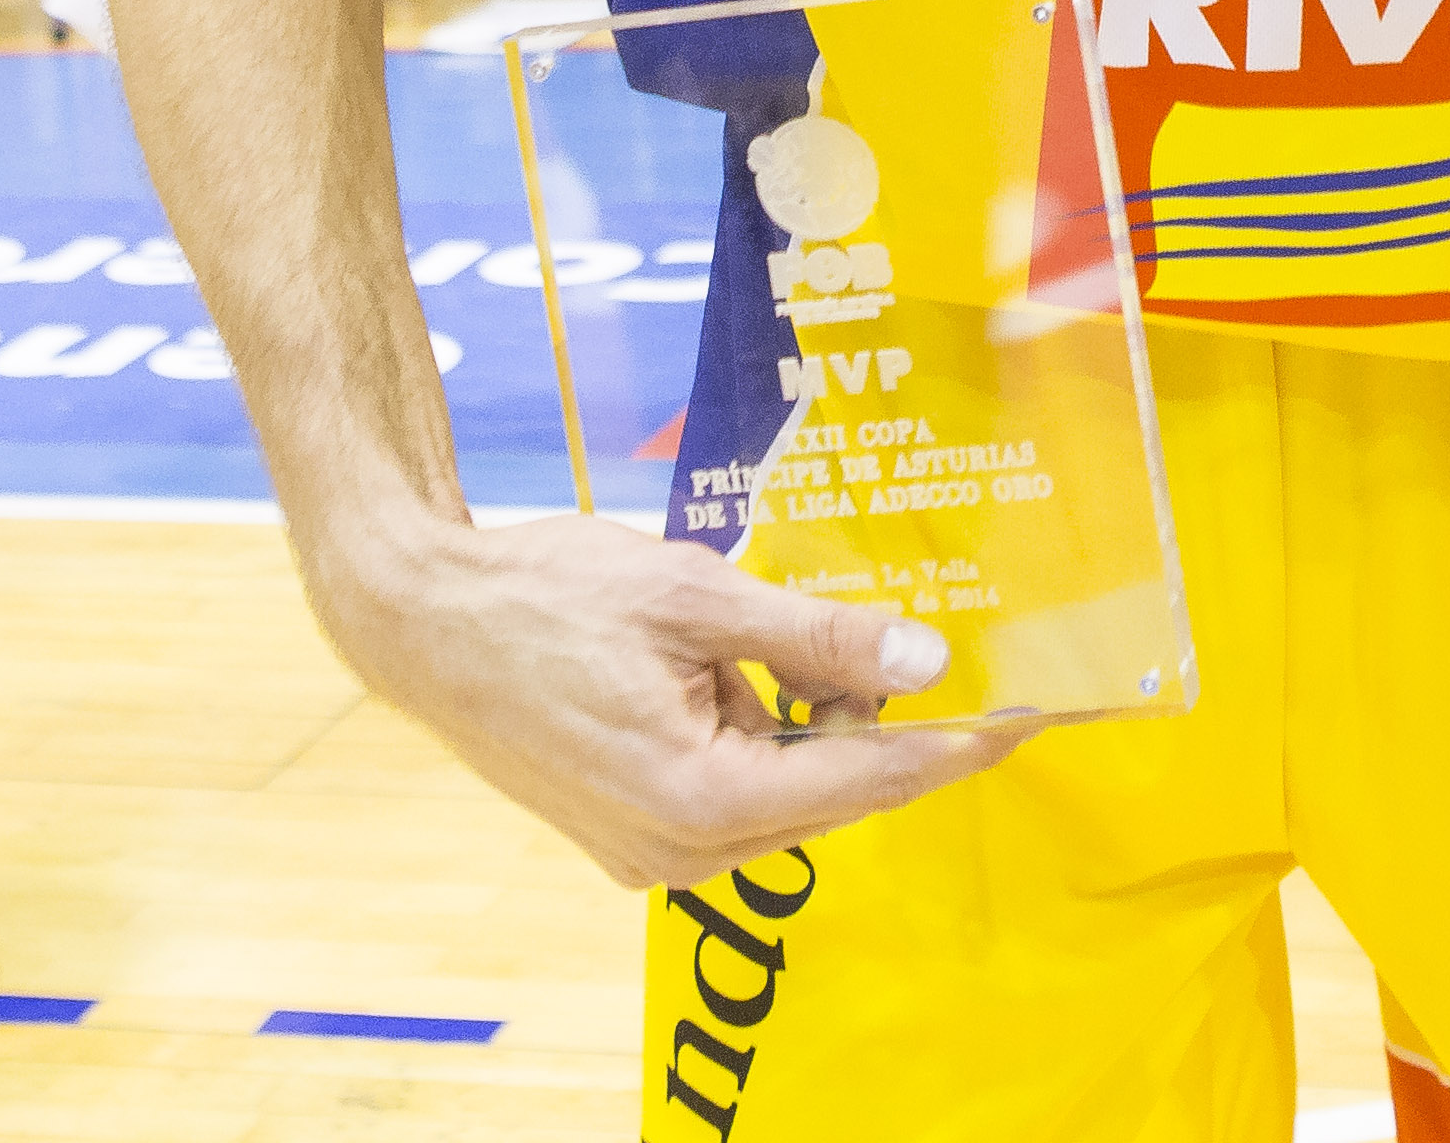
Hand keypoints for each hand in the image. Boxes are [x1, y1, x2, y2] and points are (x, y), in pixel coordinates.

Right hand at [322, 508, 1023, 891]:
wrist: (421, 621)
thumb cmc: (547, 597)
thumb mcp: (697, 596)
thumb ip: (816, 635)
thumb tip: (926, 659)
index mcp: (702, 799)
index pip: (867, 780)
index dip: (954, 744)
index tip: (1028, 719)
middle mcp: (680, 852)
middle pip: (830, 790)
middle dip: (868, 715)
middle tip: (902, 635)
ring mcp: (650, 853)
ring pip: (784, 790)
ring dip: (801, 719)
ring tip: (754, 636)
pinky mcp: (631, 835)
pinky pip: (733, 791)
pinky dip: (754, 734)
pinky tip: (728, 669)